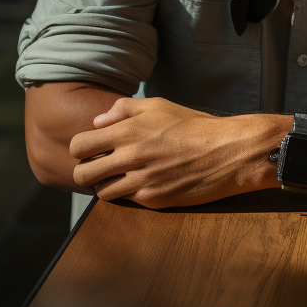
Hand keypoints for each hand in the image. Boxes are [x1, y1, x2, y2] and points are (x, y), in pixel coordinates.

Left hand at [69, 97, 284, 207]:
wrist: (227, 151)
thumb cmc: (194, 125)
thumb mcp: (160, 106)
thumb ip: (124, 109)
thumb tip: (98, 122)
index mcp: (128, 131)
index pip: (79, 146)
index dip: (81, 149)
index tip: (92, 149)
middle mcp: (130, 158)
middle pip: (82, 175)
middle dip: (86, 171)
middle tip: (101, 167)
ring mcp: (140, 182)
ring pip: (101, 193)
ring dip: (107, 185)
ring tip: (122, 176)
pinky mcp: (152, 200)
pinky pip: (126, 201)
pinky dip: (129, 194)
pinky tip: (144, 182)